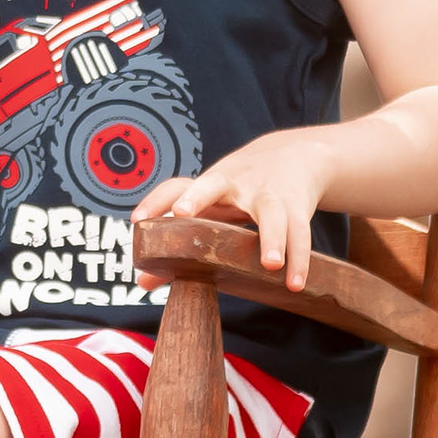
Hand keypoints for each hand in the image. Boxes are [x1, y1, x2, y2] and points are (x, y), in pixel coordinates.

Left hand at [133, 130, 342, 290]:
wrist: (293, 154)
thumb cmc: (240, 190)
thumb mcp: (213, 207)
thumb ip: (180, 242)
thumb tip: (143, 281)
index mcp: (209, 183)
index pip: (174, 186)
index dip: (154, 201)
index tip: (136, 220)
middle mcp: (234, 183)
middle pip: (212, 183)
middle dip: (195, 197)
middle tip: (181, 213)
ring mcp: (267, 192)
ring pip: (271, 212)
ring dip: (271, 238)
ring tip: (269, 265)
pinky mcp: (296, 204)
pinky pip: (300, 232)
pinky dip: (299, 258)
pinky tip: (295, 283)